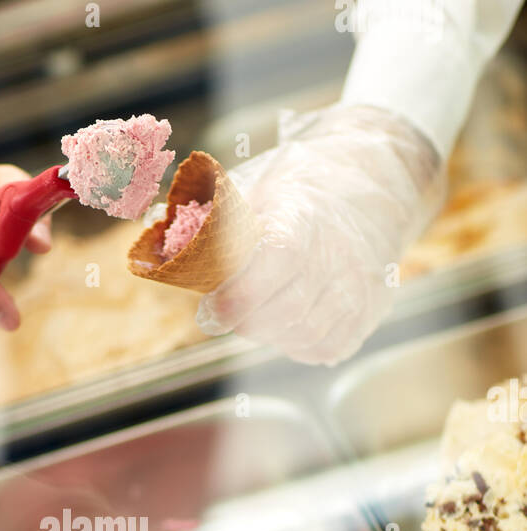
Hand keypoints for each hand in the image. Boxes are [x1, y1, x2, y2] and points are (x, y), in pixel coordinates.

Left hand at [198, 105, 444, 365]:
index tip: (210, 308)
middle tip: (221, 310)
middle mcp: (340, 255)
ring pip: (301, 335)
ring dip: (268, 331)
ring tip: (257, 307)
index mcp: (307, 216)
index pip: (278, 261)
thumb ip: (209, 213)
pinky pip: (323, 348)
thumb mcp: (257, 182)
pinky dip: (296, 342)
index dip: (239, 294)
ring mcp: (360, 288)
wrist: (377, 184)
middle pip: (284, 311)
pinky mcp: (368, 314)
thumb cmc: (300, 186)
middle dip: (243, 319)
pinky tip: (287, 318)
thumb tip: (152, 225)